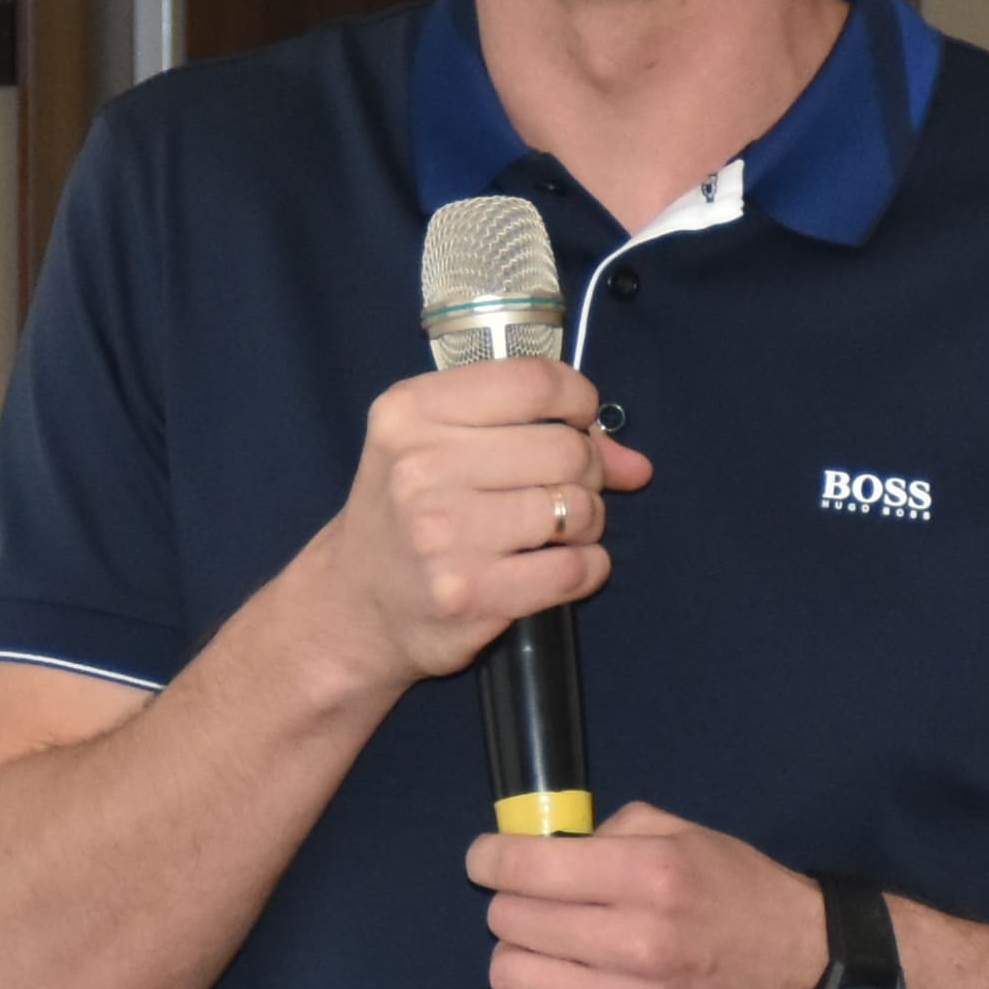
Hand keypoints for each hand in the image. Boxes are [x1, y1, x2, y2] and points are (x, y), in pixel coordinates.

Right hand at [305, 360, 653, 689]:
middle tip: (562, 490)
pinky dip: (587, 569)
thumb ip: (535, 431)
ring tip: (556, 532)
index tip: (577, 421)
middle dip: (586, 471)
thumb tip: (633, 464)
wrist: (355, 607)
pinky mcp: (469, 594)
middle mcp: (420, 467)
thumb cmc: (408, 514)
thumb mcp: (440, 447)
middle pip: (566, 448)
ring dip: (586, 523)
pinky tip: (560, 569)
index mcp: (409, 412)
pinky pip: (575, 569)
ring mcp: (443, 534)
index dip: (578, 399)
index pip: (532, 381)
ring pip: (576, 508)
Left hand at [474, 803, 824, 988]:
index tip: (487, 861)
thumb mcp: (683, 835)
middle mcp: (640, 943)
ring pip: (511, 979)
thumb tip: (540, 850)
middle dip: (510, 905)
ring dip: (517, 958)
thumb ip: (608, 832)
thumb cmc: (736, 894)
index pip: (526, 867)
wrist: (803, 973)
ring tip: (546, 951)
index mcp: (651, 877)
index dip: (490, 859)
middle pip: (510, 922)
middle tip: (535, 907)